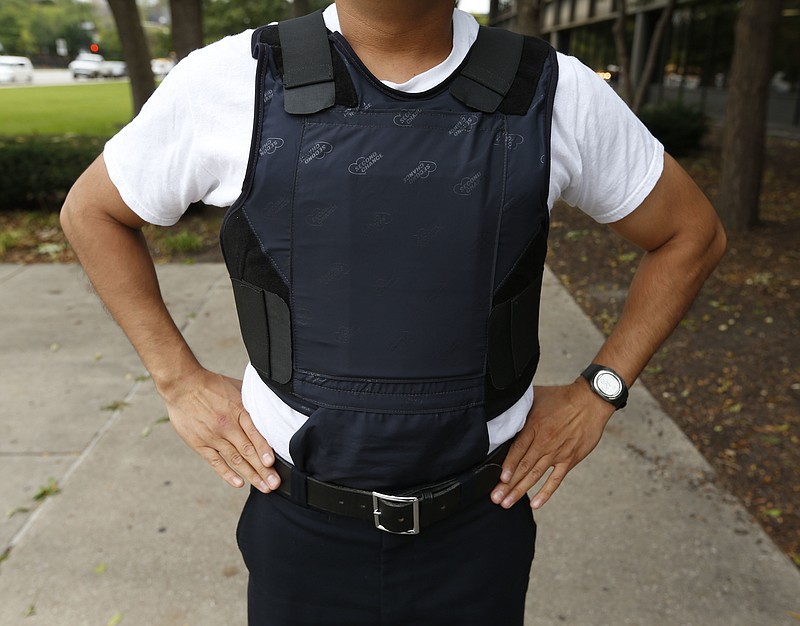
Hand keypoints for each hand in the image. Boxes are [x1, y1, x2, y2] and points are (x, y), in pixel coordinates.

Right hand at [160, 367, 279, 492]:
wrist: (182, 385)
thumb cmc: (212, 385)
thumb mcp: (238, 387)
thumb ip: (253, 400)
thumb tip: (272, 404)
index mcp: (238, 410)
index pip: (254, 433)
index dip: (264, 449)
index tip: (272, 463)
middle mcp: (227, 426)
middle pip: (248, 451)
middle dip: (263, 470)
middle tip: (275, 483)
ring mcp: (213, 436)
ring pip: (235, 459)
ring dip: (250, 475)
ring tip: (264, 487)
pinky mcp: (200, 444)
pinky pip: (216, 462)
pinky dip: (227, 474)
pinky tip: (238, 483)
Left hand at [491, 381, 613, 509]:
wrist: (590, 401)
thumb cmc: (561, 397)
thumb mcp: (535, 396)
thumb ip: (519, 406)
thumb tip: (501, 406)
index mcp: (534, 426)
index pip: (517, 450)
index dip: (507, 466)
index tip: (499, 479)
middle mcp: (544, 442)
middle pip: (523, 467)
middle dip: (507, 485)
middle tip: (496, 498)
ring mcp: (557, 453)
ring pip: (535, 476)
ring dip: (520, 491)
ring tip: (507, 503)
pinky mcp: (569, 459)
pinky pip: (555, 479)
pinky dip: (545, 493)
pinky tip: (535, 504)